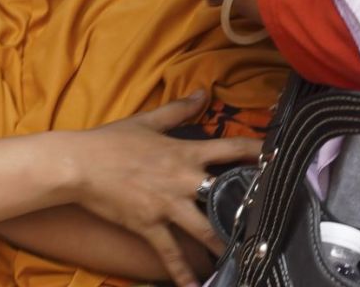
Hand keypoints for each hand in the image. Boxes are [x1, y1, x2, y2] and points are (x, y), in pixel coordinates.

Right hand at [71, 92, 260, 286]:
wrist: (78, 164)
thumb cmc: (110, 141)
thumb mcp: (146, 122)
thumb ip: (178, 109)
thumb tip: (203, 92)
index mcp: (184, 152)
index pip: (231, 148)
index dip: (260, 151)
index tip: (282, 157)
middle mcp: (183, 180)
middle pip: (228, 196)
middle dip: (252, 209)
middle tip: (274, 221)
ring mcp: (167, 205)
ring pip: (207, 230)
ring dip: (226, 246)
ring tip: (247, 259)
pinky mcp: (149, 225)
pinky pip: (171, 253)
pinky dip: (183, 272)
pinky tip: (195, 286)